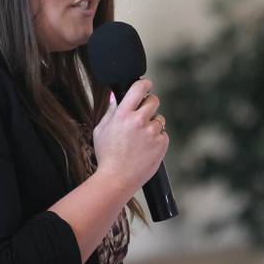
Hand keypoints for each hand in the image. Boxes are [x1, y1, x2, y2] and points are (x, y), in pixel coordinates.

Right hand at [93, 79, 167, 195]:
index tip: (146, 86)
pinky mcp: (161, 143)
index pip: (139, 87)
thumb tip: (116, 98)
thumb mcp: (100, 130)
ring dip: (153, 125)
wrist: (117, 179)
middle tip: (143, 115)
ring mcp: (151, 132)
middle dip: (150, 105)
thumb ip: (110, 112)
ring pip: (159, 119)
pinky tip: (146, 148)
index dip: (145, 84)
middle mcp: (139, 120)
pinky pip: (163, 134)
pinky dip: (157, 139)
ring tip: (140, 139)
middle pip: (154, 100)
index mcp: (123, 114)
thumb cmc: (107, 156)